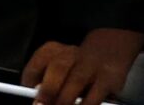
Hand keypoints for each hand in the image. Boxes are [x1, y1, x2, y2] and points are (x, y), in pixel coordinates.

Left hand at [23, 28, 143, 104]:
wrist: (116, 45)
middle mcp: (75, 55)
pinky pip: (95, 94)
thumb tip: (38, 96)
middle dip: (48, 88)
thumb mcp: (64, 63)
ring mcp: (92, 66)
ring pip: (77, 80)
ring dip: (65, 99)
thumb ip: (50, 78)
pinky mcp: (109, 78)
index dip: (31, 74)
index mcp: (59, 50)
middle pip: (59, 66)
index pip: (42, 57)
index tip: (26, 89)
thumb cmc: (82, 62)